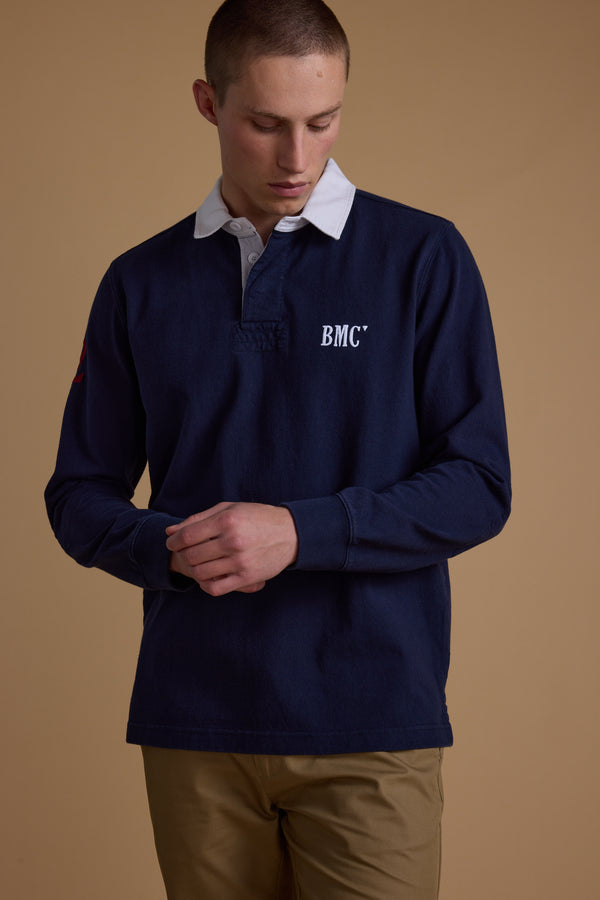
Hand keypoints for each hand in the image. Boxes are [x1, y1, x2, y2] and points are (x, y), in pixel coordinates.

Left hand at [166, 502, 298, 595]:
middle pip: (192, 555)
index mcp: (227, 521)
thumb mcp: (229, 510)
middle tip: (186, 552)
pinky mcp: (247, 578)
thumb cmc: (256, 517)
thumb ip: (198, 519)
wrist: (290, 533)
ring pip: (201, 573)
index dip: (174, 541)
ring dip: (194, 569)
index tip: (172, 542)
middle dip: (183, 554)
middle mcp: (233, 541)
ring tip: (198, 563)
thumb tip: (170, 531)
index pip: (188, 536)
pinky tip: (208, 575)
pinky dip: (205, 584)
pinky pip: (215, 588)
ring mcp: (241, 561)